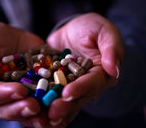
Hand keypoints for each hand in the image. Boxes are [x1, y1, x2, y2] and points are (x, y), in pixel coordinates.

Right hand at [0, 21, 50, 126]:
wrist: (14, 36)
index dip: (4, 94)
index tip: (19, 90)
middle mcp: (1, 95)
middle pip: (7, 109)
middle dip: (21, 109)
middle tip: (34, 106)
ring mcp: (20, 96)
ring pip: (24, 111)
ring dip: (35, 116)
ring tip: (47, 114)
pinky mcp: (36, 92)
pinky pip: (41, 103)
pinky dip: (49, 107)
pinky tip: (59, 106)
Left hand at [46, 12, 124, 126]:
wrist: (74, 28)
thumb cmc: (93, 27)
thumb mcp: (105, 31)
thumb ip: (111, 47)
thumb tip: (114, 69)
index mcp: (102, 73)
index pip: (93, 83)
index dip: (81, 89)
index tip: (67, 93)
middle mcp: (88, 84)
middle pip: (77, 97)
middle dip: (65, 105)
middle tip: (51, 111)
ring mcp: (71, 86)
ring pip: (63, 101)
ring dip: (53, 109)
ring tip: (41, 118)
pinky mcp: (56, 83)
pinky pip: (50, 94)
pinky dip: (42, 102)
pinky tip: (31, 109)